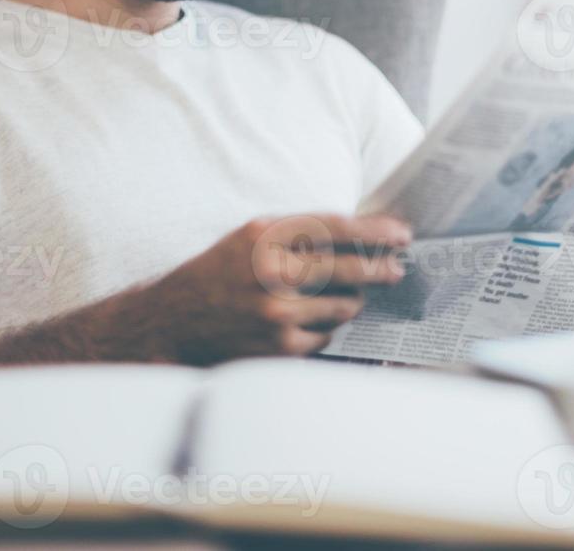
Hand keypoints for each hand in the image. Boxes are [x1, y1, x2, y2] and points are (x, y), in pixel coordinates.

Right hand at [0, 212, 410, 367]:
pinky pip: (326, 335)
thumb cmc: (216, 274)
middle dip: (380, 268)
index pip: (335, 227)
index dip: (374, 230)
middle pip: (349, 267)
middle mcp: (272, 270)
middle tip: (397, 267)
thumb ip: (297, 233)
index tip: (400, 233)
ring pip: (343, 306)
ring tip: (338, 297)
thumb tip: (358, 235)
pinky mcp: (281, 346)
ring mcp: (278, 311)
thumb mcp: (250, 238)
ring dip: (347, 302)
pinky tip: (304, 322)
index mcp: (265, 235)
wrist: (173, 324)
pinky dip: (323, 328)